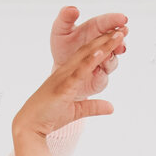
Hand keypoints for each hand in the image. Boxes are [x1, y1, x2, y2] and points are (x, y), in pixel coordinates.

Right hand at [13, 24, 124, 140]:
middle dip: (107, 39)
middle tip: (124, 29)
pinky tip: (100, 53)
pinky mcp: (63, 87)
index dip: (104, 45)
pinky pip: (78, 72)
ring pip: (86, 57)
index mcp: (69, 75)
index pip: (89, 56)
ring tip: (118, 35)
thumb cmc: (49, 117)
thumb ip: (94, 107)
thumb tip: (111, 108)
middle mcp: (67, 71)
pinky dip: (89, 62)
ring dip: (103, 46)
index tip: (118, 37)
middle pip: (89, 51)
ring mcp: (65, 78)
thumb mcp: (77, 112)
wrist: (30, 126)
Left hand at [50, 5, 126, 95]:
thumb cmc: (62, 47)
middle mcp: (103, 44)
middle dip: (120, 37)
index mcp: (95, 29)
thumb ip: (65, 18)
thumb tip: (73, 9)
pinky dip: (100, 72)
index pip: (108, 22)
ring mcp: (104, 61)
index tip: (123, 19)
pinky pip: (103, 76)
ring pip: (113, 59)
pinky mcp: (100, 77)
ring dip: (112, 55)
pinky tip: (96, 69)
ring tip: (109, 52)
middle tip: (123, 33)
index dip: (116, 20)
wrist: (60, 69)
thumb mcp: (60, 30)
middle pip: (116, 40)